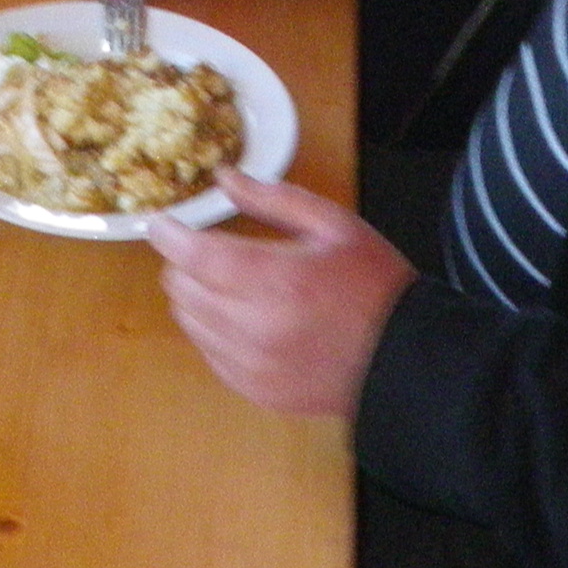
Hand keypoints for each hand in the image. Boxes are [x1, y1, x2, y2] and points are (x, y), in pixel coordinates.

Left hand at [148, 172, 412, 417]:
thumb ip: (274, 198)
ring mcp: (251, 365)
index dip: (169, 235)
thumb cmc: (372, 284)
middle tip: (208, 252)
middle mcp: (255, 328)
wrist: (405, 360)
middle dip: (185, 264)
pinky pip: (208, 353)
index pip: (195, 257)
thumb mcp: (333, 225)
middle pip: (182, 289)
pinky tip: (244, 319)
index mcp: (276, 280)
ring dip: (197, 297)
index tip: (162, 222)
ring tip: (231, 285)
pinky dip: (213, 331)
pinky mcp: (253, 390)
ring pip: (189, 321)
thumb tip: (223, 177)